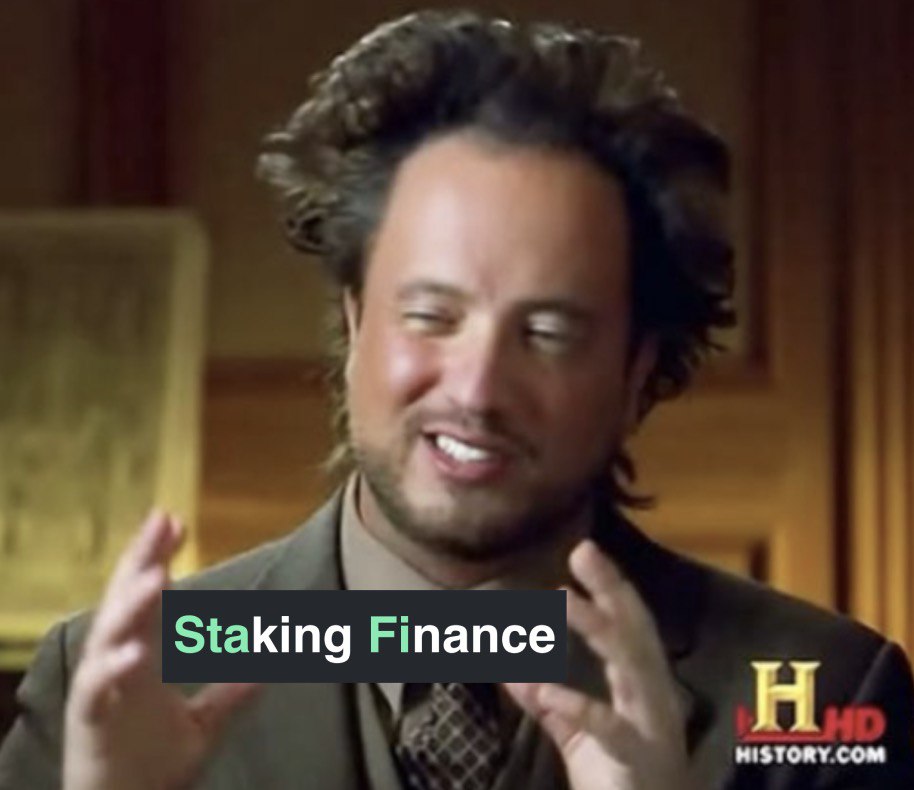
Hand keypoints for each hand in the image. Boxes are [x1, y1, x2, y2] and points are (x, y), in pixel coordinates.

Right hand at [63, 511, 258, 789]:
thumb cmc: (152, 765)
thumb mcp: (203, 724)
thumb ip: (231, 694)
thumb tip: (269, 667)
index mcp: (143, 656)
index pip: (149, 596)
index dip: (159, 558)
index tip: (177, 522)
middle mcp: (118, 663)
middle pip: (126, 601)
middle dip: (142, 559)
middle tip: (162, 519)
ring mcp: (102, 689)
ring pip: (109, 637)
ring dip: (132, 606)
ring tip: (157, 577)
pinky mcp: (91, 721)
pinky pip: (98, 690)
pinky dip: (114, 668)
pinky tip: (135, 650)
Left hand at [505, 540, 689, 789]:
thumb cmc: (618, 779)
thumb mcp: (579, 735)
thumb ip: (549, 705)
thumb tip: (509, 670)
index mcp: (641, 686)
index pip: (629, 624)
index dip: (609, 587)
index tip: (585, 553)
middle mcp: (653, 696)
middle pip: (636, 630)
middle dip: (611, 588)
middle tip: (583, 551)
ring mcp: (651, 725)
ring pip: (630, 664)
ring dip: (596, 627)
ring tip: (559, 601)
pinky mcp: (639, 758)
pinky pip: (610, 728)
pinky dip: (578, 705)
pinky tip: (546, 690)